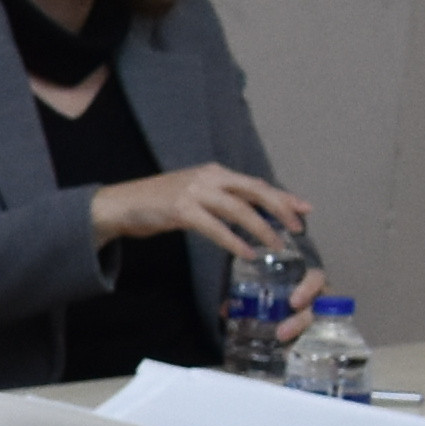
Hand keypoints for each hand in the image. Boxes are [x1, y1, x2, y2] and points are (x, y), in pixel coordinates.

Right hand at [88, 159, 310, 258]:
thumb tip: (249, 215)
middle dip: (280, 209)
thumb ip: (219, 200)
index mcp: (214, 172)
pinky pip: (215, 227)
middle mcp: (208, 177)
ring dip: (261, 229)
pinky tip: (246, 253)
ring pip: (239, 209)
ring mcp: (195, 192)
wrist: (119, 204)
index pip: (256, 183)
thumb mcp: (194, 195)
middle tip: (298, 227)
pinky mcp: (181, 210)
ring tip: (277, 246)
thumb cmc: (156, 203)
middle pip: (254, 191)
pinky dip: (233, 241)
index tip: (305, 209)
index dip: (282, 196)